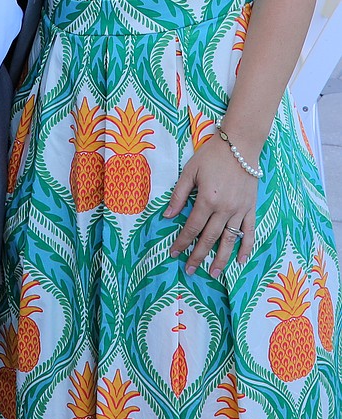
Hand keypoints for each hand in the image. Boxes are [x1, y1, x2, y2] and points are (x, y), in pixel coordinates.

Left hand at [163, 140, 256, 277]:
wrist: (240, 145)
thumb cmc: (211, 156)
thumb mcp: (190, 171)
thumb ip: (179, 195)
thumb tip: (167, 215)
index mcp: (207, 200)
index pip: (192, 227)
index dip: (182, 242)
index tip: (174, 253)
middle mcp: (224, 209)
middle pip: (209, 238)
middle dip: (198, 256)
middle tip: (190, 270)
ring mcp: (239, 210)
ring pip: (229, 240)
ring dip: (221, 259)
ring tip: (213, 273)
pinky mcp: (251, 208)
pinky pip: (249, 232)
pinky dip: (246, 247)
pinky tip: (240, 261)